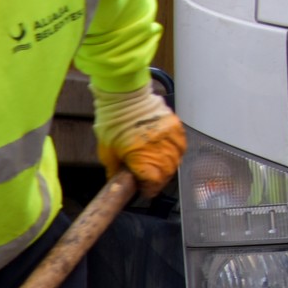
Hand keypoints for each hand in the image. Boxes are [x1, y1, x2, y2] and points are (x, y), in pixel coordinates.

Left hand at [93, 84, 185, 199]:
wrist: (124, 96)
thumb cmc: (112, 123)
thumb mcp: (107, 152)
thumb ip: (114, 169)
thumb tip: (117, 181)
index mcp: (143, 158)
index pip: (153, 182)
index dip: (149, 189)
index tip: (145, 191)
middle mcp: (161, 149)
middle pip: (166, 173)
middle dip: (158, 180)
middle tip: (150, 181)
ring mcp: (170, 137)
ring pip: (176, 160)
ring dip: (168, 167)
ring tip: (158, 168)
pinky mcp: (176, 126)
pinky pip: (181, 145)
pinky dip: (175, 152)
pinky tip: (166, 153)